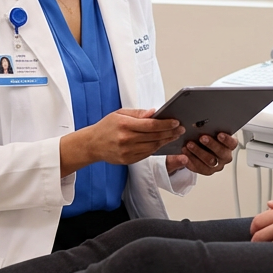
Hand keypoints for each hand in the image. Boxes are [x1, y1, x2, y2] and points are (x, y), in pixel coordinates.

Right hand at [60, 109, 183, 175]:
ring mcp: (127, 151)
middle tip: (180, 129)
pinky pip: (146, 154)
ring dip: (165, 141)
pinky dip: (156, 148)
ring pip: (152, 147)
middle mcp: (125, 139)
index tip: (176, 122)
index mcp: (124, 124)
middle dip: (170, 132)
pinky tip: (162, 143)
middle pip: (154, 136)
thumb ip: (138, 113)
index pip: (150, 125)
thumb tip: (155, 112)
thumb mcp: (120, 114)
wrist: (92, 144)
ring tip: (174, 135)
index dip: (165, 124)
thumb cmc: (107, 127)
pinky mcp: (128, 160)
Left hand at [166, 133, 237, 176]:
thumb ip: (210, 129)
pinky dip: (190, 161)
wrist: (199, 147)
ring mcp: (216, 165)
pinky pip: (198, 168)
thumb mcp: (210, 131)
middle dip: (211, 145)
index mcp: (229, 146)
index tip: (219, 134)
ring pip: (210, 161)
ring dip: (198, 152)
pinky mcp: (206, 171)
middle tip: (202, 138)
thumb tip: (202, 122)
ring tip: (189, 145)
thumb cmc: (207, 137)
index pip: (232, 143)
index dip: (227, 140)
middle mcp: (224, 157)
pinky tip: (184, 155)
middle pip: (221, 153)